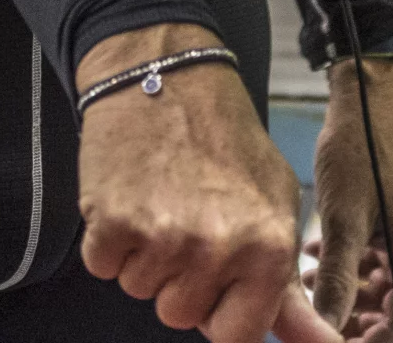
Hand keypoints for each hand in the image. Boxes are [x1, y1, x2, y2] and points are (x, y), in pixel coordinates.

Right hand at [73, 25, 341, 342]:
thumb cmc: (226, 142)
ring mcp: (162, 237)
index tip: (217, 278)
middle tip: (187, 220)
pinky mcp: (112, 222)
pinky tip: (132, 195)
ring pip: (140, 291)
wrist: (166, 75)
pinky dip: (110, 239)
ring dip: (145, 257)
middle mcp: (217, 248)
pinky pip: (103, 266)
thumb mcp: (275, 204)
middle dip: (180, 279)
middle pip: (180, 316)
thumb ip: (288, 286)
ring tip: (162, 201)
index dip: (220, 310)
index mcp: (267, 248)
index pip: (236, 336)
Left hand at [308, 61, 392, 341]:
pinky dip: (350, 267)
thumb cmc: (359, 148)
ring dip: (347, 294)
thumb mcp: (341, 218)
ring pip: (382, 287)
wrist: (370, 91)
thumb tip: (323, 330)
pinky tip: (316, 258)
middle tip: (311, 321)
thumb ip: (336, 279)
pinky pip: (378, 260)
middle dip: (354, 324)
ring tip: (307, 286)